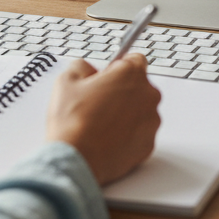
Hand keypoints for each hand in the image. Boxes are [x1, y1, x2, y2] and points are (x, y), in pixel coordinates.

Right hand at [47, 55, 160, 184]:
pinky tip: (107, 138)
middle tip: (98, 101)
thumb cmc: (73, 121)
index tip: (107, 75)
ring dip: (126, 113)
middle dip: (122, 90)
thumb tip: (87, 70)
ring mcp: (151, 123)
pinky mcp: (148, 146)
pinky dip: (128, 134)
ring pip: (141, 111)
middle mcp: (148, 96)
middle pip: (139, 86)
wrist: (77, 159)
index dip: (118, 67)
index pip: (135, 59)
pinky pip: (140, 133)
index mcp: (131, 74)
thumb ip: (81, 66)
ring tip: (100, 122)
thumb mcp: (67, 80)